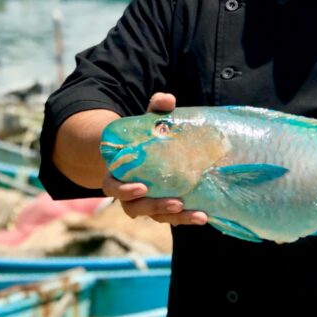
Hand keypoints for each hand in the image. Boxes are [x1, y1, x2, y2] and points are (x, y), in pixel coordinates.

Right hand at [100, 91, 207, 226]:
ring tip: (198, 215)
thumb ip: (156, 109)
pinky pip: (172, 217)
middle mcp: (129, 193)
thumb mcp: (148, 120)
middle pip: (135, 208)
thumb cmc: (145, 136)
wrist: (149, 150)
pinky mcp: (163, 208)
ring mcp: (146, 203)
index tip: (142, 187)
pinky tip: (204, 215)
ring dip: (176, 217)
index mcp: (117, 174)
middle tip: (176, 202)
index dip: (124, 190)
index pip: (112, 187)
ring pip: (157, 216)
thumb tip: (168, 99)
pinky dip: (187, 217)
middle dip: (155, 207)